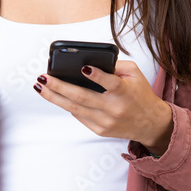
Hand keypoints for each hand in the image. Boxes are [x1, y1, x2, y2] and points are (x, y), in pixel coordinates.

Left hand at [35, 60, 173, 155]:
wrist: (151, 124)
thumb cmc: (141, 94)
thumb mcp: (135, 74)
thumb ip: (116, 65)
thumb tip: (90, 60)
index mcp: (125, 92)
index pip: (111, 83)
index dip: (97, 76)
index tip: (83, 67)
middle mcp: (114, 108)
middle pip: (83, 97)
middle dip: (60, 86)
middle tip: (43, 77)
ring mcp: (105, 121)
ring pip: (75, 108)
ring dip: (55, 97)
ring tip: (40, 86)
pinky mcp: (100, 130)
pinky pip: (79, 116)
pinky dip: (66, 104)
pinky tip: (56, 96)